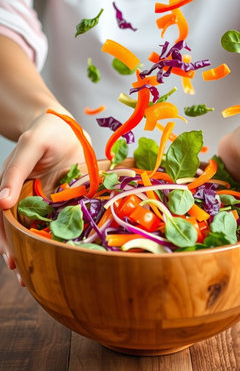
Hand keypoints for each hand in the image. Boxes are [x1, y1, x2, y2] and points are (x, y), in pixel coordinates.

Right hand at [0, 112, 85, 282]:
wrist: (63, 124)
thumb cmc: (44, 132)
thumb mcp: (30, 147)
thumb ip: (16, 172)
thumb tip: (1, 203)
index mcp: (14, 188)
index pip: (6, 219)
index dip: (7, 240)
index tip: (11, 262)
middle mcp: (28, 198)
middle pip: (21, 229)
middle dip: (22, 253)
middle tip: (26, 280)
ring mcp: (48, 200)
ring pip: (41, 229)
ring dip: (40, 250)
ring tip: (42, 278)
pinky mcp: (66, 198)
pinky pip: (63, 219)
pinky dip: (62, 236)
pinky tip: (65, 252)